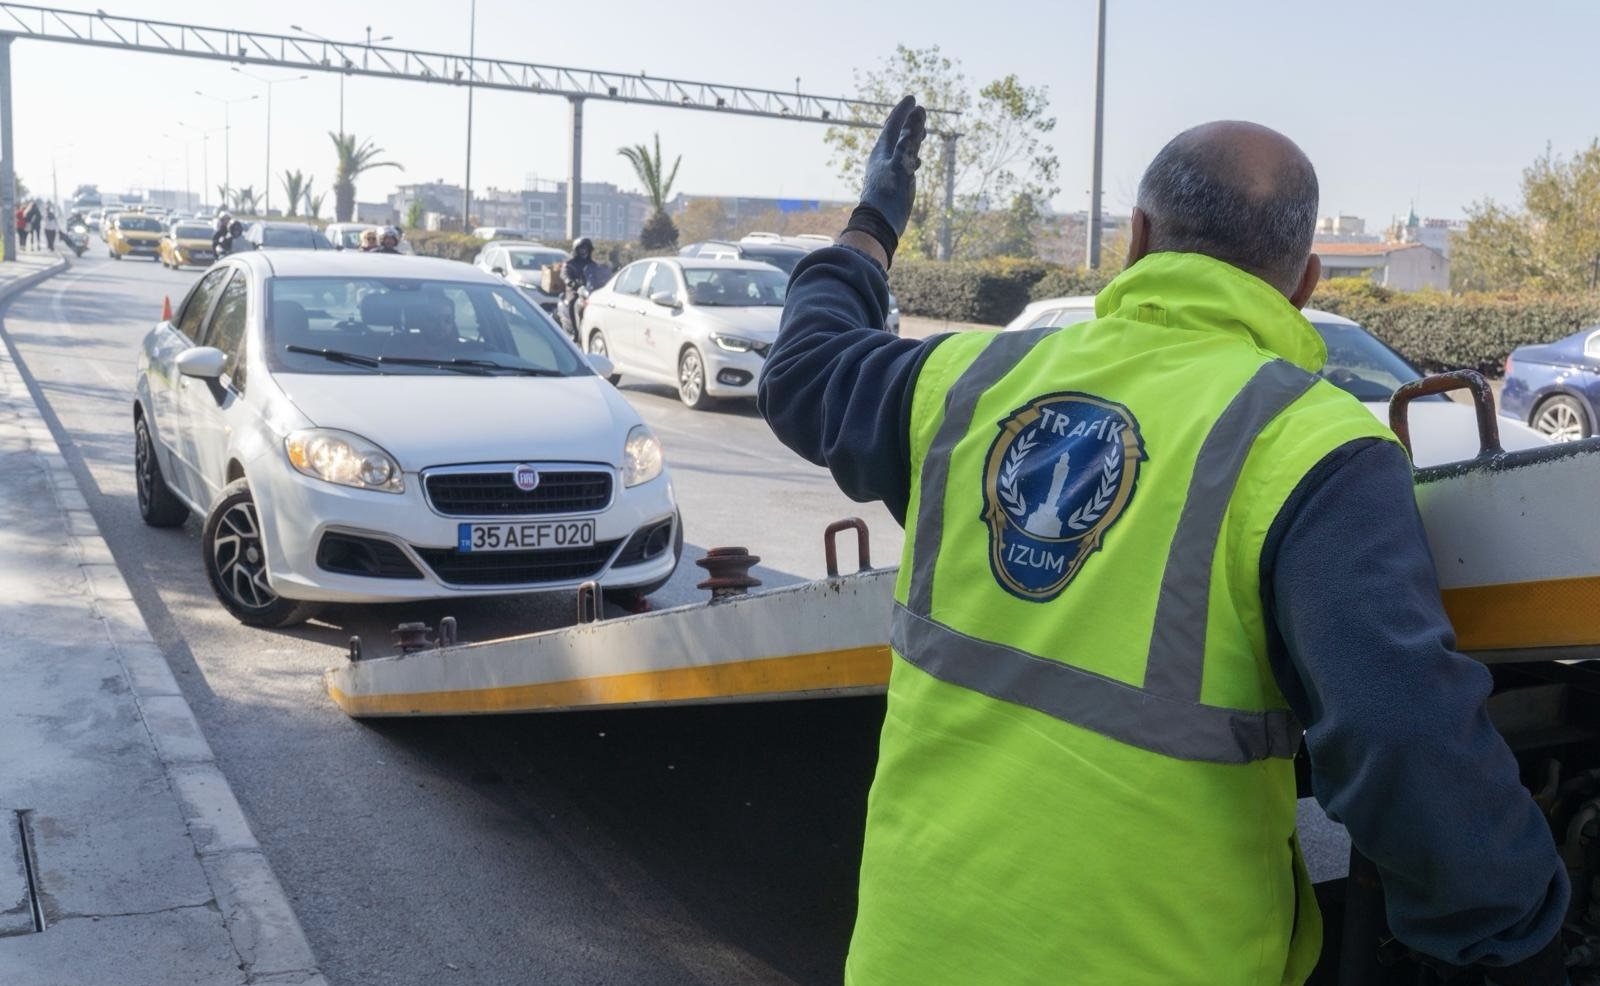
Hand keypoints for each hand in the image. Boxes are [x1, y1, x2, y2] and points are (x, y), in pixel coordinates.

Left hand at [859, 95, 926, 235]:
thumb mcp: (902, 162)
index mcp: (881, 151)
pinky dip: (911, 158)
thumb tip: (918, 111)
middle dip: (908, 123)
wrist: (879, 225)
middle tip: (918, 112)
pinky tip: (917, 163)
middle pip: (895, 135)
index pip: (892, 124)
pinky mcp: (891, 185)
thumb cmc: (889, 194)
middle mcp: (881, 159)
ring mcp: (886, 172)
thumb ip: (910, 137)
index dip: (903, 110)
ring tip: (923, 135)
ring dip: (911, 140)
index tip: (912, 98)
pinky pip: (902, 165)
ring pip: (900, 149)